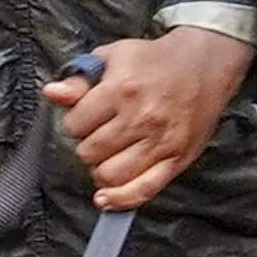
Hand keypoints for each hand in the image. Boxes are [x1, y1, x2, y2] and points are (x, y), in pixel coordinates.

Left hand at [55, 27, 252, 209]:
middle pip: (90, 152)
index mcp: (122, 89)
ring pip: (110, 175)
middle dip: (88, 146)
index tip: (85, 117)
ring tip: (109, 155)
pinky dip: (121, 199)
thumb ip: (79, 79)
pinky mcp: (176, 160)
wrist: (204, 65)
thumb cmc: (155, 61)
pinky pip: (143, 190)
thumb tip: (52, 93)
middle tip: (99, 134)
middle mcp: (141, 118)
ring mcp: (161, 142)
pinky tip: (107, 197)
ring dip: (101, 170)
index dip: (75, 122)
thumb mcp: (113, 57)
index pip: (76, 124)